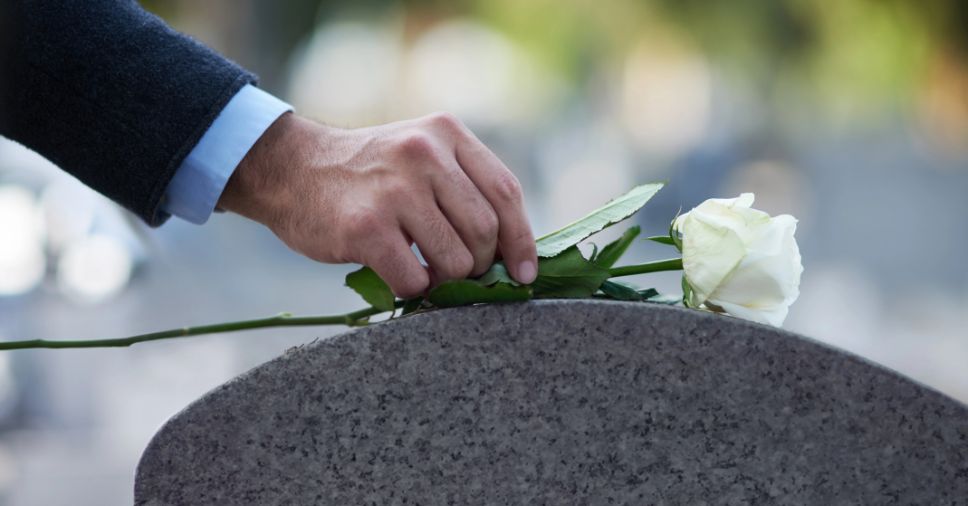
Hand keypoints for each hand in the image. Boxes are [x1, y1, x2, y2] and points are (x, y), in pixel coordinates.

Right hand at [217, 112, 537, 297]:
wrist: (291, 169)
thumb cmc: (367, 176)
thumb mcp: (419, 154)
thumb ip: (463, 186)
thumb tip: (513, 251)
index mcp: (446, 133)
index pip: (506, 192)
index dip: (522, 240)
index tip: (525, 272)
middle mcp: (424, 154)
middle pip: (485, 231)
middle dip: (479, 264)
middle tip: (458, 271)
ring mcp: (395, 189)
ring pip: (456, 260)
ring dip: (445, 280)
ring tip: (425, 272)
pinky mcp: (367, 227)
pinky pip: (414, 279)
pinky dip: (413, 290)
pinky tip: (399, 276)